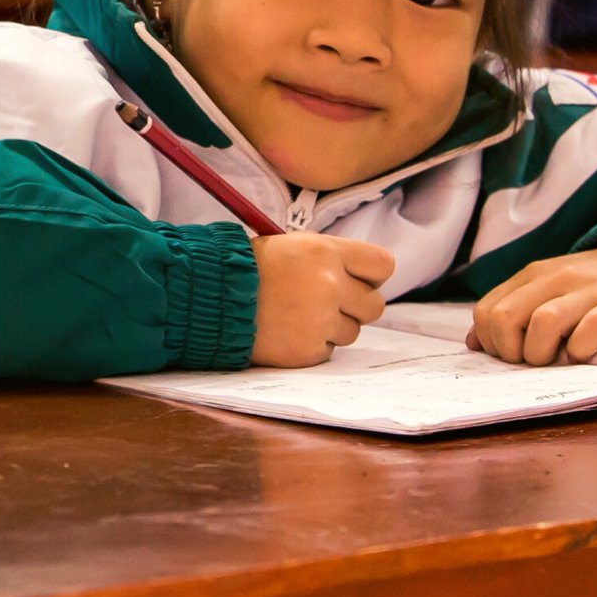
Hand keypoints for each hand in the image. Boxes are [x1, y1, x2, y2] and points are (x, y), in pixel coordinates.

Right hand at [250, 233, 393, 367]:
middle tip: (329, 302)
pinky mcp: (307, 350)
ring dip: (332, 326)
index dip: (372, 275)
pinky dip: (312, 344)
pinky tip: (289, 331)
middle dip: (355, 305)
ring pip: (352, 331)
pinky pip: (328, 350)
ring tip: (299, 314)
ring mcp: (320, 320)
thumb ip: (333, 258)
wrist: (213, 296)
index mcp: (327, 252)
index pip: (383, 265)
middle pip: (375, 305)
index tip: (359, 280)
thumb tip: (366, 278)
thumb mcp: (295, 245)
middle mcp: (329, 285)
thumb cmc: (254, 267)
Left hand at [467, 235, 596, 365]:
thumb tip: (475, 342)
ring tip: (555, 359)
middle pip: (506, 317)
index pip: (487, 311)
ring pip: (542, 323)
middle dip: (510, 351)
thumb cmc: (594, 285)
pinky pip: (590, 331)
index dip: (491, 341)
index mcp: (533, 276)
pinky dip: (580, 350)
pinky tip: (584, 354)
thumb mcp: (547, 288)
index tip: (510, 354)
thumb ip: (511, 308)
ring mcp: (587, 292)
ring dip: (541, 353)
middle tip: (530, 361)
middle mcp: (555, 279)